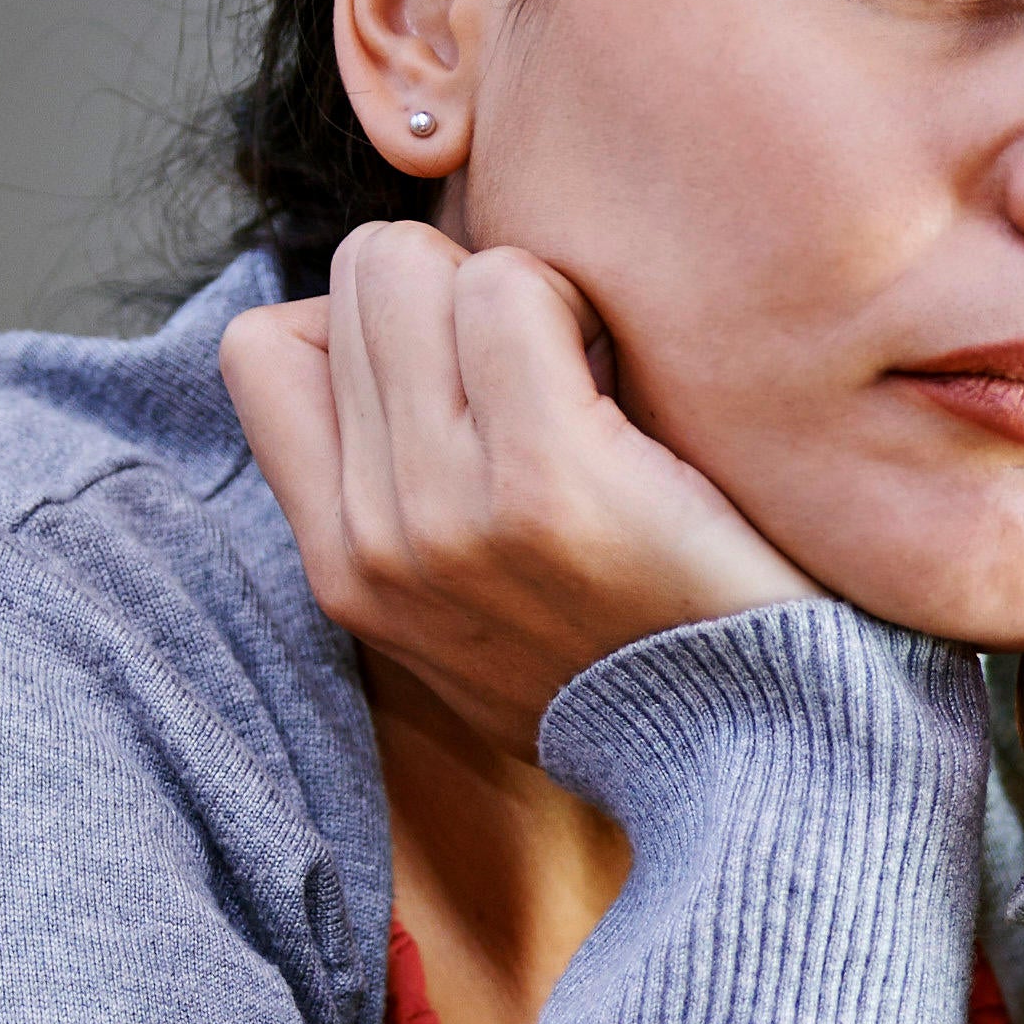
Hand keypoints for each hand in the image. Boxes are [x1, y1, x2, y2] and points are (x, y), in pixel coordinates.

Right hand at [222, 223, 820, 757]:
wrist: (760, 755)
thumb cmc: (644, 653)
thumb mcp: (477, 612)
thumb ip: (409, 498)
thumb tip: (398, 334)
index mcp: (343, 569)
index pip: (263, 350)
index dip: (369, 320)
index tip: (463, 367)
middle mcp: (371, 544)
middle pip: (358, 282)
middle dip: (459, 287)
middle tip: (545, 364)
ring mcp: (447, 516)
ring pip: (417, 268)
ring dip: (521, 288)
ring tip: (588, 374)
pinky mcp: (545, 485)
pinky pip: (508, 290)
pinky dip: (575, 299)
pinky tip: (628, 379)